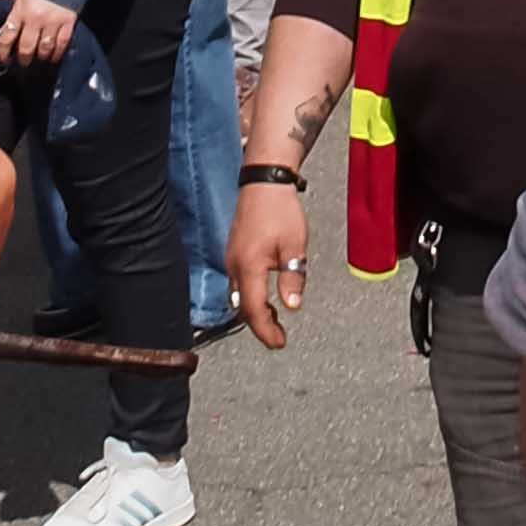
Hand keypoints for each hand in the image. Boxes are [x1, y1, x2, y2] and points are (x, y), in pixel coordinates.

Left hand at [0, 0, 81, 70]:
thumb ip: (15, 15)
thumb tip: (8, 34)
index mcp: (20, 11)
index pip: (7, 37)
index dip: (3, 53)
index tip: (4, 60)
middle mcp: (35, 18)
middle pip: (26, 48)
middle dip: (23, 59)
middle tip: (23, 62)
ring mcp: (52, 21)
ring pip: (44, 49)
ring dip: (41, 57)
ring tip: (39, 59)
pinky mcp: (68, 22)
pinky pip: (62, 44)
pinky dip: (57, 53)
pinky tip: (54, 57)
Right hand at [233, 175, 311, 349]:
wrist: (264, 181)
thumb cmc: (280, 210)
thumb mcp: (294, 246)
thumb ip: (292, 278)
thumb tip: (293, 307)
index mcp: (248, 268)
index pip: (254, 311)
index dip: (266, 332)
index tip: (279, 343)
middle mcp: (234, 267)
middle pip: (243, 308)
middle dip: (260, 325)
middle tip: (278, 336)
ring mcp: (231, 259)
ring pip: (239, 296)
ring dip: (255, 311)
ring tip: (275, 319)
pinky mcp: (234, 252)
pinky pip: (238, 283)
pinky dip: (251, 296)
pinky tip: (265, 294)